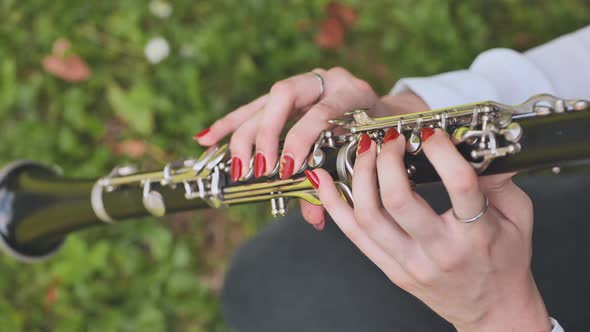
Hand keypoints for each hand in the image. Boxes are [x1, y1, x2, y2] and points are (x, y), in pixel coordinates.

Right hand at [194, 67, 426, 228]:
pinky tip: (206, 138)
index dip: (300, 140)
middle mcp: (324, 80)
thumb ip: (333, 183)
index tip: (287, 171)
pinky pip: (251, 107)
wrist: (378, 114)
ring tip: (236, 166)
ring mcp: (301, 83)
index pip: (319, 112)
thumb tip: (314, 219)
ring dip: (243, 134)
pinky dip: (229, 123)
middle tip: (259, 169)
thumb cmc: (370, 140)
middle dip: (266, 135)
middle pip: (282, 97)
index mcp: (352, 93)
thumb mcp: (360, 157)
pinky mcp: (284, 94)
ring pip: (263, 101)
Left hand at [307, 130, 551, 330]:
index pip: (458, 186)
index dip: (441, 152)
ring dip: (359, 177)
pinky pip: (354, 236)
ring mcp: (409, 263)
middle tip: (390, 138)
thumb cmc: (507, 260)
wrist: (494, 310)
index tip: (430, 132)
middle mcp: (438, 251)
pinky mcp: (391, 269)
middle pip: (398, 201)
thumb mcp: (518, 216)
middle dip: (386, 160)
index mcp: (477, 234)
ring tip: (364, 151)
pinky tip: (323, 180)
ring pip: (368, 217)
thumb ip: (498, 179)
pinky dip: (334, 205)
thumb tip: (478, 142)